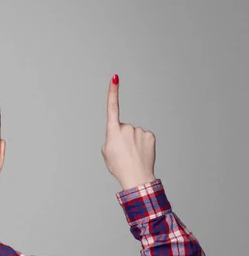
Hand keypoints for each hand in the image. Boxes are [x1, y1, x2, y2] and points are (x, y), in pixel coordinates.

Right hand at [101, 74, 156, 189]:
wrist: (136, 177)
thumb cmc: (118, 166)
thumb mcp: (106, 152)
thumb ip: (110, 139)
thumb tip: (120, 134)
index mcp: (113, 131)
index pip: (112, 107)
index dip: (113, 92)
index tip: (115, 78)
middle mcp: (127, 127)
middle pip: (123, 128)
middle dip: (122, 137)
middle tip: (123, 152)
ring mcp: (140, 131)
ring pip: (134, 133)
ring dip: (132, 142)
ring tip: (132, 155)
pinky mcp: (150, 136)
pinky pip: (144, 137)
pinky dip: (142, 144)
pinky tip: (141, 153)